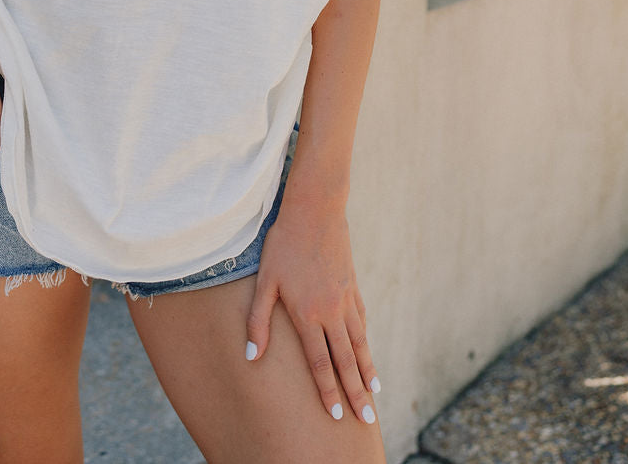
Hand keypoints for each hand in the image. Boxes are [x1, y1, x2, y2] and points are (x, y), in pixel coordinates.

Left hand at [245, 192, 379, 424]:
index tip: (337, 415)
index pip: (321, 363)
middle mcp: (332, 311)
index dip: (328, 391)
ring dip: (367, 369)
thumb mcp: (265, 280)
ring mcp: (345, 298)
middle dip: (356, 392)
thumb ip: (258, 320)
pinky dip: (365, 339)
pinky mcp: (352, 284)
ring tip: (375, 392)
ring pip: (359, 342)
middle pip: (346, 360)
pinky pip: (361, 319)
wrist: (315, 209)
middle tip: (365, 418)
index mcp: (308, 314)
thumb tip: (251, 355)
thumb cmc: (283, 243)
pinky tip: (366, 349)